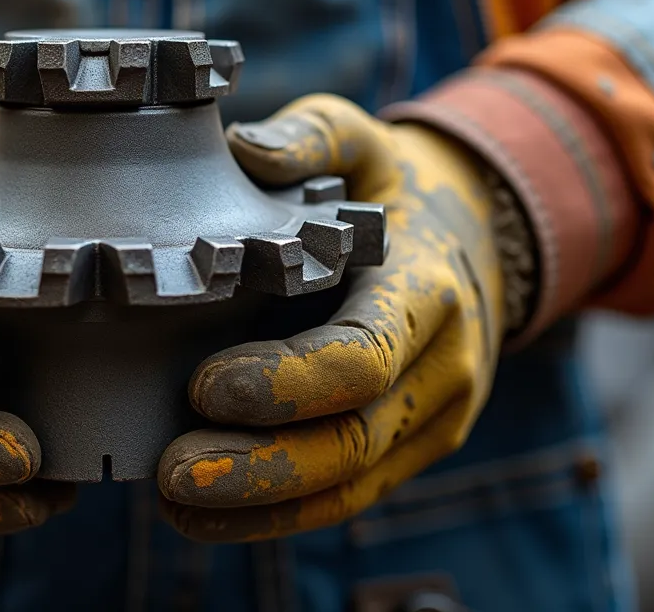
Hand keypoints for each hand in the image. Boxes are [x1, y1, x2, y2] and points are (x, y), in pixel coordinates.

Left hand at [157, 94, 504, 541]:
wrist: (481, 240)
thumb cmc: (397, 191)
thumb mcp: (364, 141)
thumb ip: (311, 136)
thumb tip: (244, 149)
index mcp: (426, 290)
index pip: (365, 355)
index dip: (287, 382)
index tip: (204, 385)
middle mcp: (443, 368)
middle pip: (354, 440)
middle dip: (260, 465)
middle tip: (172, 471)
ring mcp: (433, 419)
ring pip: (351, 485)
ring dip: (261, 505)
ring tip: (175, 503)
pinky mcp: (411, 447)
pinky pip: (349, 497)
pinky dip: (278, 515)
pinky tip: (204, 517)